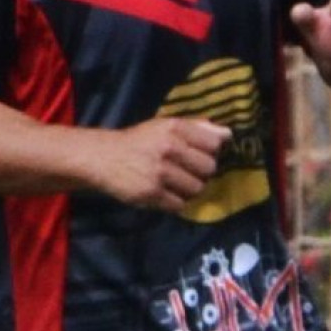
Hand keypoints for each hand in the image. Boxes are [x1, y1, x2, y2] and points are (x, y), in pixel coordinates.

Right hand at [93, 116, 230, 210]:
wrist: (103, 158)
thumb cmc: (139, 141)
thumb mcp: (165, 126)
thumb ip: (197, 128)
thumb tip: (228, 134)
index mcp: (175, 128)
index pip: (215, 143)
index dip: (210, 152)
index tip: (199, 155)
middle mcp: (169, 148)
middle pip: (209, 168)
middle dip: (201, 173)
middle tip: (188, 172)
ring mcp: (160, 172)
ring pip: (197, 188)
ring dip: (189, 190)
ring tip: (176, 184)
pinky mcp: (151, 193)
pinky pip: (180, 204)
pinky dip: (176, 203)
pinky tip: (166, 195)